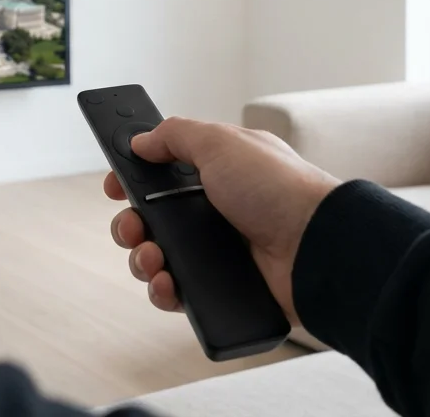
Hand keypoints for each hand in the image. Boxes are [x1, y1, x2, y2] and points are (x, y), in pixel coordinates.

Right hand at [105, 118, 340, 325]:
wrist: (315, 246)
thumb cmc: (278, 188)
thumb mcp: (222, 143)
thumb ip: (176, 135)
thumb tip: (141, 140)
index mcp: (215, 173)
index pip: (161, 176)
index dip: (133, 181)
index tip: (114, 186)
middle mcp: (214, 212)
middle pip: (150, 221)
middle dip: (129, 226)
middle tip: (133, 228)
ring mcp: (217, 252)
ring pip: (157, 258)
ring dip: (142, 260)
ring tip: (153, 259)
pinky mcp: (221, 288)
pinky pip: (177, 293)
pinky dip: (163, 291)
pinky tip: (167, 284)